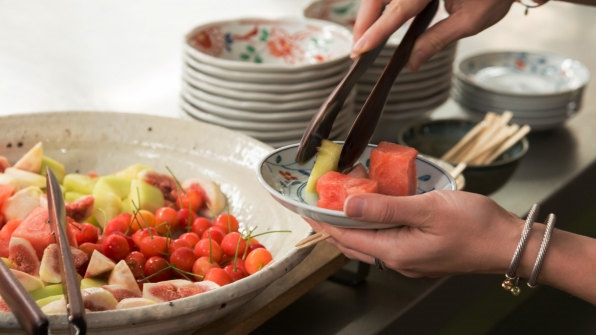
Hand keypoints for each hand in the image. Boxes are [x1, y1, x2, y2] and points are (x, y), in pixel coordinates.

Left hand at [307, 190, 522, 276]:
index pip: (343, 237)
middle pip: (352, 241)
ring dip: (352, 222)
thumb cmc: (474, 225)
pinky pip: (386, 239)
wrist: (509, 244)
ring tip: (340, 201)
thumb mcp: (426, 209)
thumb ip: (385, 207)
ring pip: (369, 240)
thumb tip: (348, 204)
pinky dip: (373, 223)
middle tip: (315, 202)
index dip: (319, 220)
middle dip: (330, 222)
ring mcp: (409, 259)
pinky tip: (376, 208)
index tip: (301, 205)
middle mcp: (397, 260)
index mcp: (394, 252)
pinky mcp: (420, 253)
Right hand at [351, 0, 515, 70]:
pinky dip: (385, 4)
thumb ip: (437, 39)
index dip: (376, 31)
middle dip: (365, 19)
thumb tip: (412, 62)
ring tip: (366, 36)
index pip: (399, 8)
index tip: (360, 49)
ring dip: (372, 11)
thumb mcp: (472, 20)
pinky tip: (380, 18)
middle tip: (359, 47)